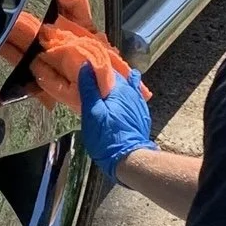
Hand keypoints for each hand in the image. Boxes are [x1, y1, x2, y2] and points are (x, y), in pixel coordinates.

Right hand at [77, 59, 154, 184]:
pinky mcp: (141, 115)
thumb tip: (86, 65)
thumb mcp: (92, 112)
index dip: (96, 67)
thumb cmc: (107, 137)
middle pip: (118, 77)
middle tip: (92, 75)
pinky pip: (132, 97)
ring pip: (126, 87)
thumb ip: (89, 89)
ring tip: (105, 83)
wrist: (129, 159)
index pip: (107, 69)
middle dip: (106, 75)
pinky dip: (124, 94)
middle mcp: (132, 92)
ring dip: (116, 84)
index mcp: (120, 88)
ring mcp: (139, 104)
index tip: (85, 66)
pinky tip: (119, 97)